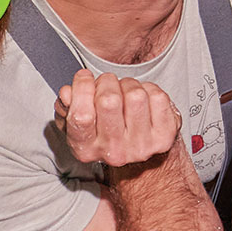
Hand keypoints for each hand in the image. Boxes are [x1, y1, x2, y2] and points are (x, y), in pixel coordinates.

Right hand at [53, 70, 182, 168]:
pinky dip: (149, 89)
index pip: (81, 116)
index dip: (82, 88)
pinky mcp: (165, 136)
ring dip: (129, 84)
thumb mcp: (77, 121)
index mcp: (86, 149)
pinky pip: (157, 96)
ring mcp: (142, 146)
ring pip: (135, 94)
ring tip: (125, 93)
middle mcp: (114, 152)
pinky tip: (144, 100)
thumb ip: (66, 106)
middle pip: (109, 100)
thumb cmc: (105, 129)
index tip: (85, 77)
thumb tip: (67, 92)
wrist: (140, 153)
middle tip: (107, 85)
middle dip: (107, 82)